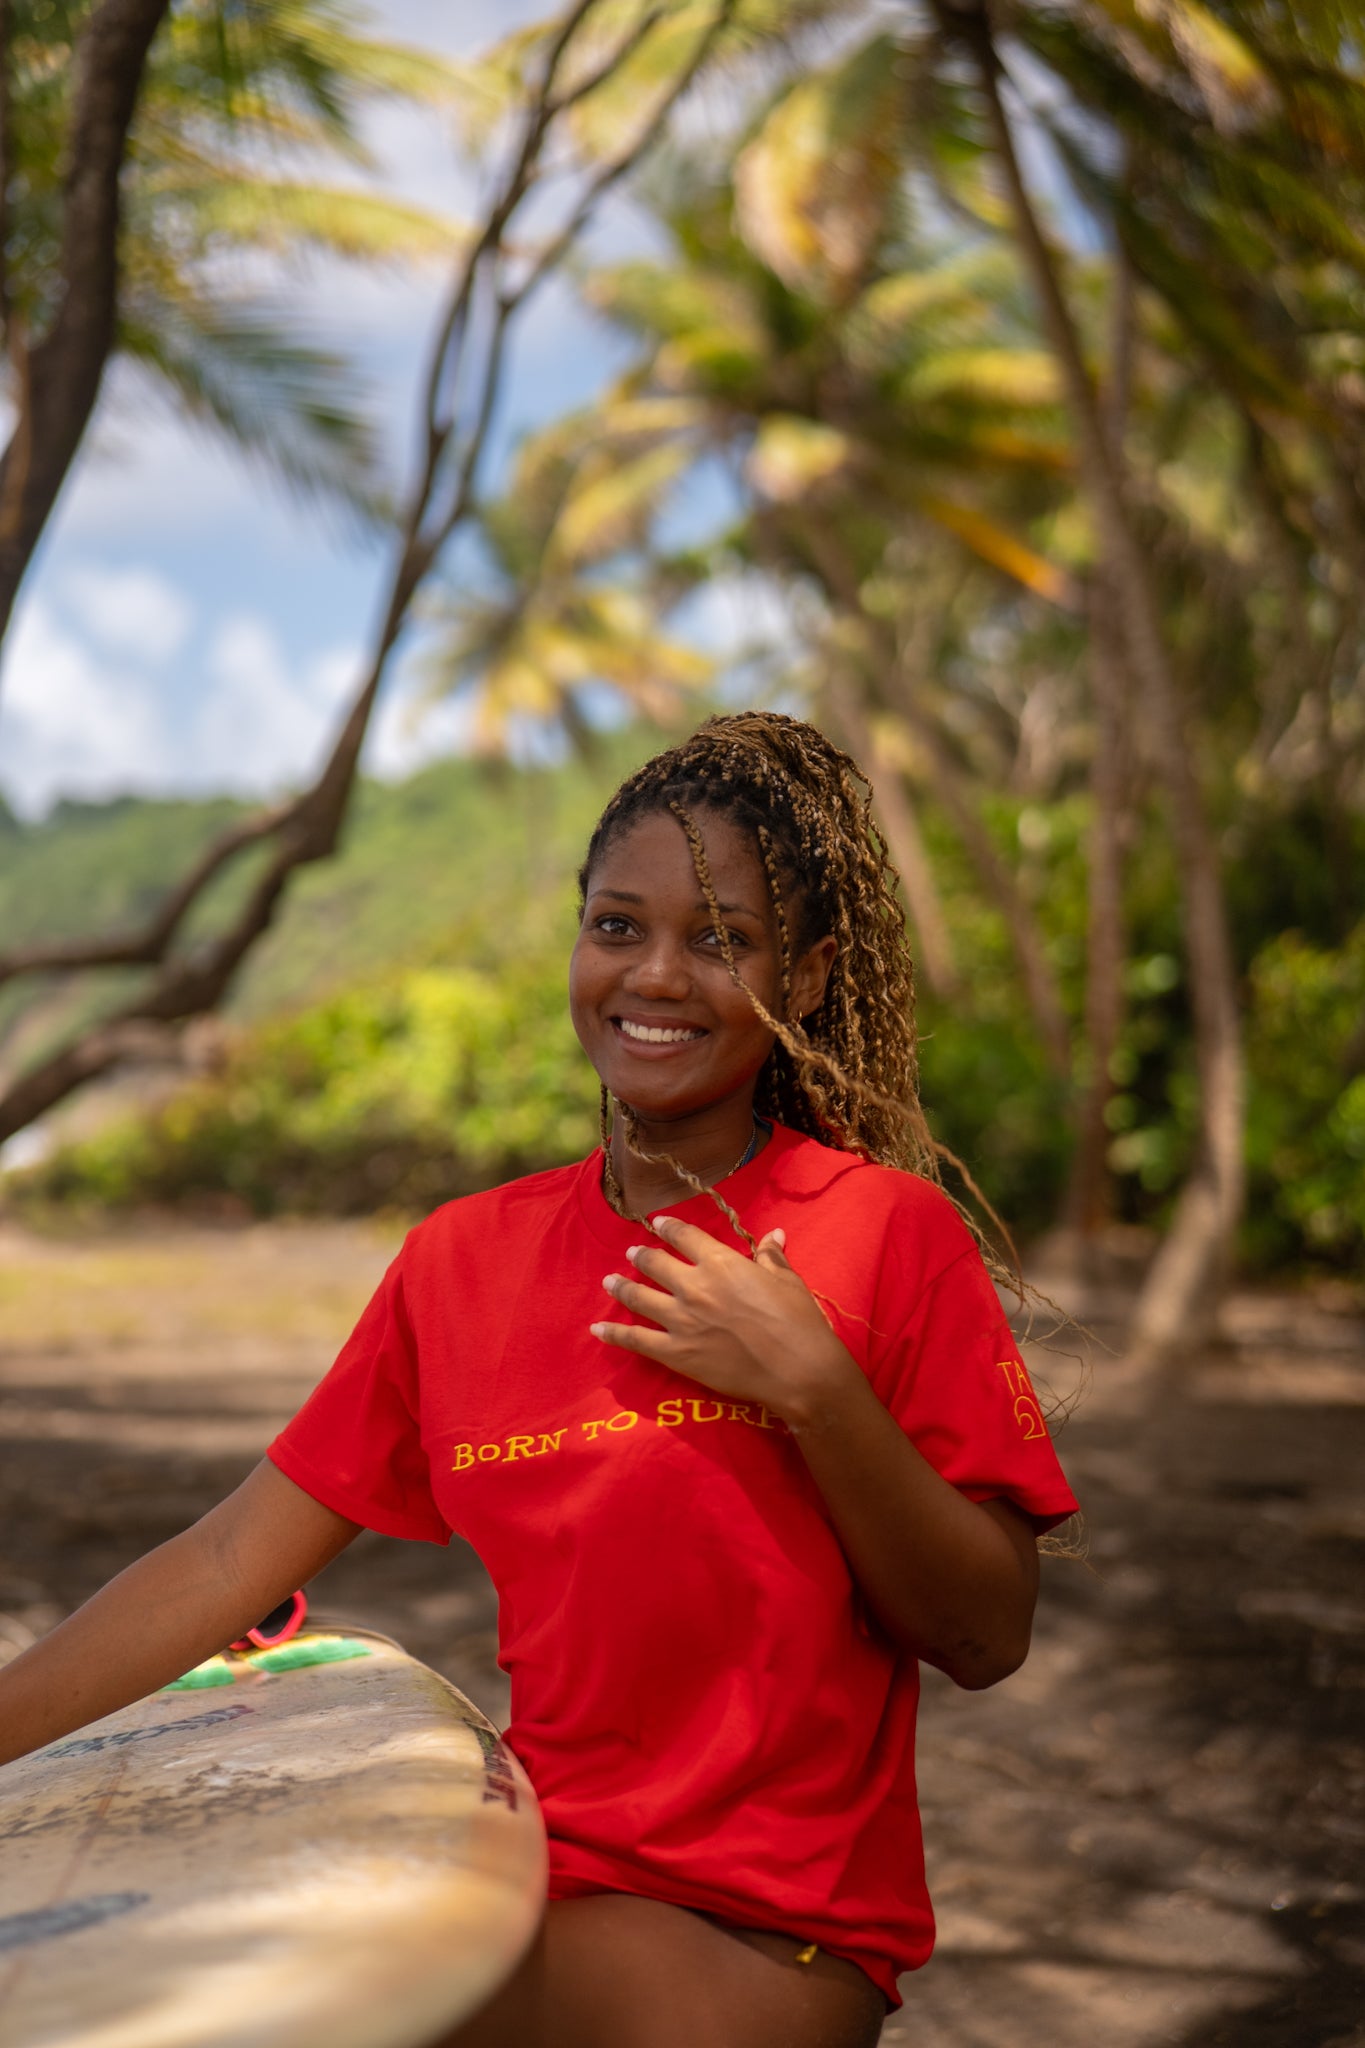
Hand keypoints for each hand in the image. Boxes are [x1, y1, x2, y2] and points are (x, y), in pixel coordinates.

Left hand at [590, 1214, 856, 1425]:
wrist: (797, 1370)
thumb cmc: (799, 1322)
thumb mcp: (788, 1281)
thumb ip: (771, 1257)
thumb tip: (773, 1235)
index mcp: (721, 1263)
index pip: (685, 1236)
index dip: (669, 1227)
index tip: (658, 1223)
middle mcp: (694, 1286)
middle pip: (655, 1263)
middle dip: (641, 1255)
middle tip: (632, 1252)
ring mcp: (681, 1321)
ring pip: (639, 1296)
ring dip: (621, 1286)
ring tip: (609, 1281)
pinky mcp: (676, 1353)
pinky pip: (636, 1340)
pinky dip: (614, 1333)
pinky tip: (597, 1328)